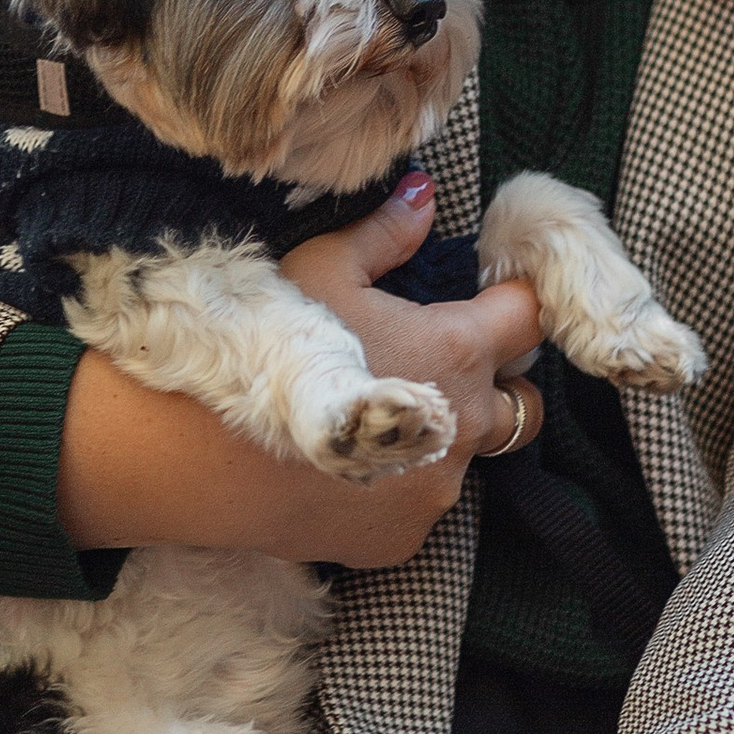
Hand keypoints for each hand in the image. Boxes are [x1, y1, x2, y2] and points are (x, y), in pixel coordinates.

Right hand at [55, 175, 538, 567]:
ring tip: (377, 418)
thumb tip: (428, 196)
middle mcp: (467, 425)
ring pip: (471, 458)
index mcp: (458, 350)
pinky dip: (397, 485)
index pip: (530, 318)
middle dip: (494, 383)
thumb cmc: (269, 347)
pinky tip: (344, 468)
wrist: (203, 452)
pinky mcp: (404, 537)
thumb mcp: (320, 267)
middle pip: (522, 401)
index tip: (489, 301)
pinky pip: (420, 504)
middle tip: (432, 365)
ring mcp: (438, 490)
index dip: (513, 304)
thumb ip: (386, 232)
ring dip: (443, 437)